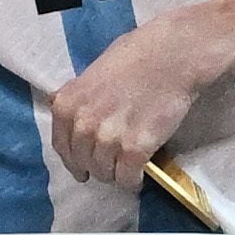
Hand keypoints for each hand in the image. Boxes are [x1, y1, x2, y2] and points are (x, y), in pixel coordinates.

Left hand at [49, 9, 222, 190]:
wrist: (172, 55)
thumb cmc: (136, 55)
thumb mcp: (92, 73)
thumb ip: (79, 99)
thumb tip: (72, 116)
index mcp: (67, 104)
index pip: (62, 147)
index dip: (74, 160)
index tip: (83, 167)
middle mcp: (82, 124)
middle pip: (83, 163)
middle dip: (97, 166)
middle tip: (112, 162)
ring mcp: (108, 138)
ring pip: (105, 174)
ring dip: (116, 173)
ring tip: (128, 163)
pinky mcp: (135, 149)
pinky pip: (127, 179)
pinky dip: (133, 180)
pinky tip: (139, 172)